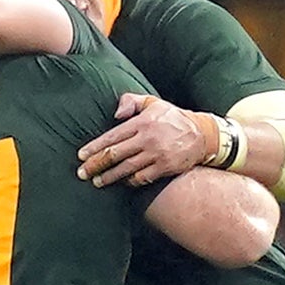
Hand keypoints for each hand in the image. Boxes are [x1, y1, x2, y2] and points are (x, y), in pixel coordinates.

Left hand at [78, 93, 223, 187]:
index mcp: (142, 122)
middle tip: (83, 173)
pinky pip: (142, 178)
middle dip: (96, 165)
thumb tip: (115, 114)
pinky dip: (129, 181)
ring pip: (126, 169)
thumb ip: (131, 101)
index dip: (94, 148)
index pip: (112, 136)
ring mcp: (157, 155)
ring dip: (109, 177)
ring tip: (97, 182)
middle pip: (115, 155)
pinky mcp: (165, 167)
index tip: (81, 156)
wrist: (203, 135)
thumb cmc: (172, 118)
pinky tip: (121, 182)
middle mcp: (148, 139)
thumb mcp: (153, 102)